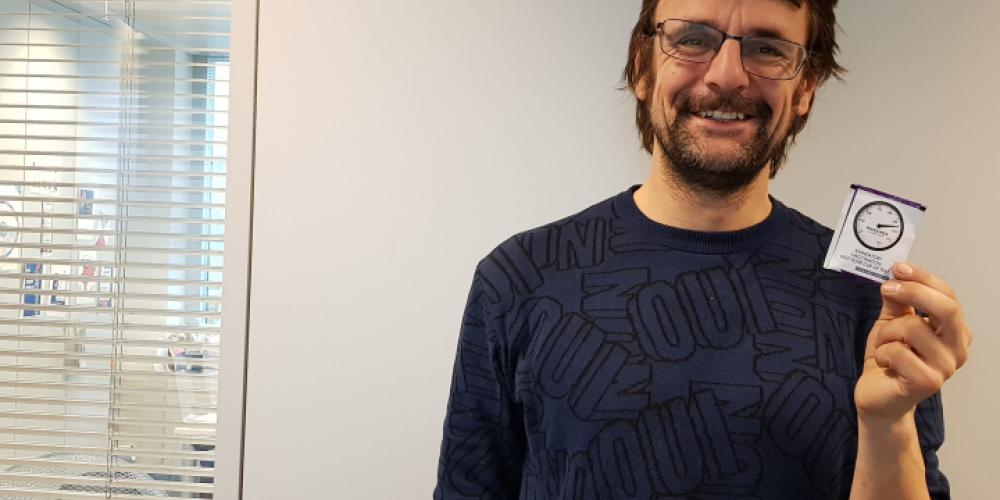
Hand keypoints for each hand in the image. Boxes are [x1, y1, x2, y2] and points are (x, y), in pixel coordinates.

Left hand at [855, 262, 971, 423]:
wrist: (878, 397)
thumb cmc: (890, 359)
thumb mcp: (892, 322)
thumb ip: (898, 301)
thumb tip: (898, 275)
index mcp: (954, 331)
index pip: (948, 295)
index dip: (923, 278)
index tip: (898, 267)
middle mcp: (958, 348)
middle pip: (947, 308)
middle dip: (914, 291)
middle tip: (887, 288)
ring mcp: (946, 367)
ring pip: (913, 328)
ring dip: (887, 333)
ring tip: (885, 347)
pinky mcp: (928, 382)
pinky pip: (898, 351)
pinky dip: (883, 353)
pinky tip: (886, 365)